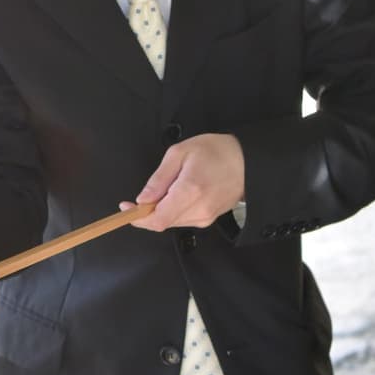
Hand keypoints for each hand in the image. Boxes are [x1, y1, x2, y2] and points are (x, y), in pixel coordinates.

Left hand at [122, 133, 243, 231]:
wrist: (248, 161)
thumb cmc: (215, 151)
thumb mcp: (180, 153)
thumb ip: (159, 178)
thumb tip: (142, 199)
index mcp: (190, 191)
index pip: (158, 219)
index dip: (138, 217)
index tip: (126, 207)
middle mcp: (199, 209)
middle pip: (162, 222)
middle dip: (148, 211)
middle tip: (148, 193)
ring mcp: (206, 217)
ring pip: (172, 222)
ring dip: (162, 210)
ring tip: (171, 187)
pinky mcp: (209, 219)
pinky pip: (183, 219)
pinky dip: (174, 210)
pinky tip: (180, 193)